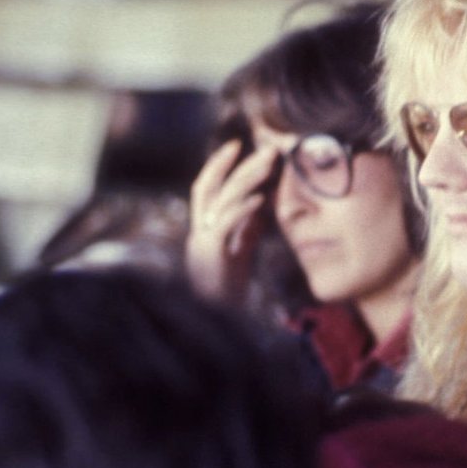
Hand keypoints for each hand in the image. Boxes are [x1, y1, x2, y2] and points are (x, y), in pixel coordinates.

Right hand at [185, 139, 276, 302]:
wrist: (216, 322)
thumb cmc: (227, 290)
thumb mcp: (240, 251)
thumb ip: (247, 227)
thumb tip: (263, 202)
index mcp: (203, 228)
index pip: (206, 187)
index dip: (219, 164)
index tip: (240, 145)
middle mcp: (198, 231)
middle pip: (212, 186)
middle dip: (239, 164)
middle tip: (267, 148)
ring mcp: (202, 242)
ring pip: (219, 200)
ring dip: (246, 179)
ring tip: (268, 163)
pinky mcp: (211, 256)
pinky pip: (225, 226)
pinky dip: (243, 209)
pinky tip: (262, 199)